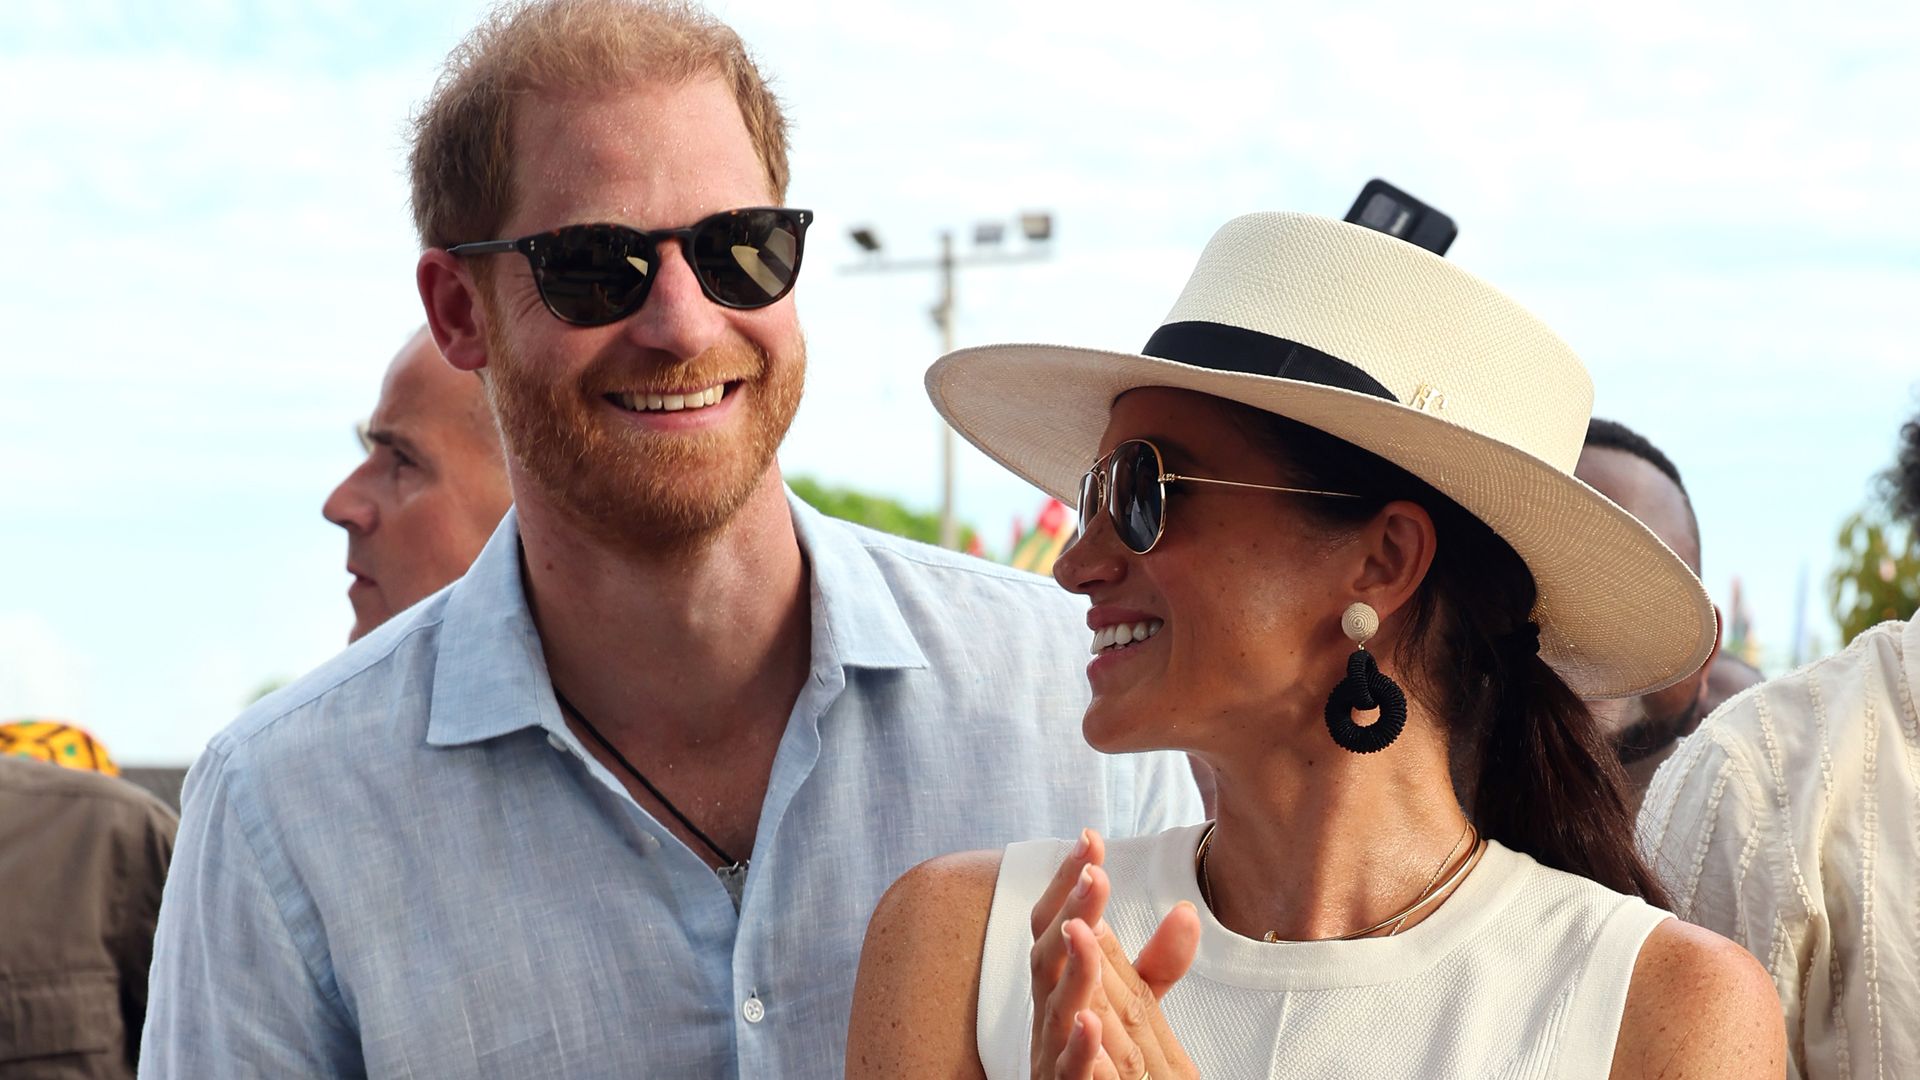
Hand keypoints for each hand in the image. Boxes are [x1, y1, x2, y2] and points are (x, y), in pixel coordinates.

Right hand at [1028, 830, 1202, 1079]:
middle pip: (1050, 955)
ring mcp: (1054, 1051)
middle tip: (1092, 873)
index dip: (1070, 883)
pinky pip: (1068, 1070)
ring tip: (1083, 931)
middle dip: (1069, 911)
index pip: (1060, 924)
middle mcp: (1051, 1012)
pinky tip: (1088, 1021)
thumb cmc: (1097, 1059)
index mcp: (1063, 986)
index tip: (1090, 839)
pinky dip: (1077, 1047)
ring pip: (1056, 1008)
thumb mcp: (1132, 1006)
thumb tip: (1186, 911)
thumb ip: (1155, 966)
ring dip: (1071, 969)